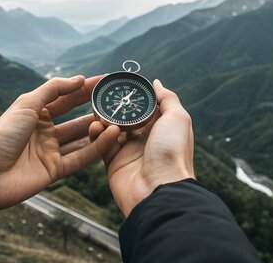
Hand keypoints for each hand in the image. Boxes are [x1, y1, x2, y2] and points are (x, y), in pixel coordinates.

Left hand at [0, 76, 120, 213]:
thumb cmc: (2, 135)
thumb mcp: (26, 104)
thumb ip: (53, 90)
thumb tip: (79, 79)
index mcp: (36, 113)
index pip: (66, 98)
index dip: (86, 89)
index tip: (107, 81)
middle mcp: (45, 131)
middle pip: (77, 118)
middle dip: (97, 110)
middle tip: (120, 102)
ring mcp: (51, 151)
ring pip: (82, 138)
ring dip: (100, 129)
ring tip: (120, 120)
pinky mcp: (56, 170)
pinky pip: (81, 157)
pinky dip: (97, 147)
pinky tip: (111, 136)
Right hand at [90, 79, 194, 216]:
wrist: (158, 190)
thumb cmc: (172, 152)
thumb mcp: (177, 118)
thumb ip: (167, 98)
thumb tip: (156, 83)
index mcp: (162, 128)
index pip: (145, 107)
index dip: (134, 97)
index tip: (120, 84)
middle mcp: (146, 140)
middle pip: (125, 118)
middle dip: (113, 108)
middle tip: (101, 97)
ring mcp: (129, 153)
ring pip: (110, 130)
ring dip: (103, 120)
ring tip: (97, 113)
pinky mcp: (114, 164)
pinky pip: (101, 147)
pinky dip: (96, 136)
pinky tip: (95, 127)